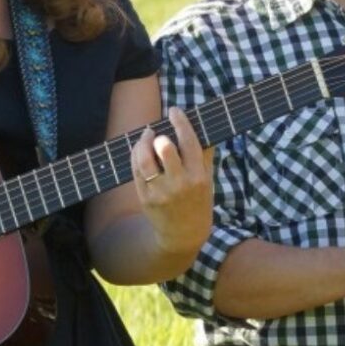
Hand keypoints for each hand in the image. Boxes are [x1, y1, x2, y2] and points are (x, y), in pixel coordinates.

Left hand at [131, 107, 213, 257]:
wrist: (183, 235)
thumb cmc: (198, 202)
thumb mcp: (208, 180)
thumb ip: (204, 155)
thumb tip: (201, 127)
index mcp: (198, 177)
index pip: (189, 143)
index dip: (180, 123)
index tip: (174, 110)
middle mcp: (179, 184)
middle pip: (164, 150)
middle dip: (159, 135)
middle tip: (156, 130)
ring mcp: (160, 191)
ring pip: (145, 160)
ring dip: (142, 143)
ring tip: (146, 137)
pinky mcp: (145, 198)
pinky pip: (136, 171)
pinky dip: (136, 156)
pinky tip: (140, 150)